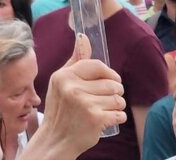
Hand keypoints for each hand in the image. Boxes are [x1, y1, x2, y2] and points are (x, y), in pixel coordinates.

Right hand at [39, 35, 126, 154]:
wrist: (56, 139)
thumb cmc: (60, 109)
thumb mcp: (60, 82)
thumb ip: (74, 61)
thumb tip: (83, 37)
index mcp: (64, 76)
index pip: (98, 66)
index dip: (109, 74)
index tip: (112, 81)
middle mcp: (73, 88)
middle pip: (112, 83)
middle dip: (115, 92)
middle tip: (106, 100)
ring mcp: (84, 103)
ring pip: (118, 99)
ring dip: (116, 106)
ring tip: (105, 110)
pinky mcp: (95, 118)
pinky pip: (120, 114)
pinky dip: (117, 118)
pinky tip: (107, 120)